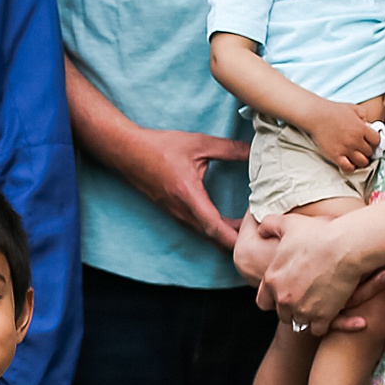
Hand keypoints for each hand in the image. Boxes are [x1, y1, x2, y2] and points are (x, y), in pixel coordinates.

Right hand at [120, 125, 248, 248]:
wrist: (126, 151)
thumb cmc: (160, 147)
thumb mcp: (198, 143)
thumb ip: (228, 148)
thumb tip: (254, 150)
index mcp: (188, 195)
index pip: (214, 227)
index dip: (234, 237)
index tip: (253, 238)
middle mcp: (180, 210)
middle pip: (212, 237)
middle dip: (234, 240)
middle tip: (257, 236)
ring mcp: (175, 213)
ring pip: (204, 234)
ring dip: (224, 235)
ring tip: (246, 231)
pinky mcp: (172, 212)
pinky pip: (196, 227)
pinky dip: (213, 229)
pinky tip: (225, 223)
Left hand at [254, 208, 375, 331]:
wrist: (345, 246)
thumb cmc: (318, 233)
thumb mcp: (288, 224)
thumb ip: (269, 226)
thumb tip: (260, 228)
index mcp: (271, 280)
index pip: (263, 302)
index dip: (274, 298)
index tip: (285, 293)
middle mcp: (283, 298)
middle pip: (282, 314)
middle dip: (291, 308)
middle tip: (304, 298)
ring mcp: (302, 310)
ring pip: (300, 323)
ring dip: (306, 316)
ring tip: (317, 305)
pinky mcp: (322, 317)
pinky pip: (318, 329)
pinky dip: (323, 323)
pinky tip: (329, 312)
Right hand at [306, 100, 384, 176]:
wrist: (315, 115)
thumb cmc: (333, 110)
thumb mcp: (353, 108)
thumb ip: (364, 115)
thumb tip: (368, 125)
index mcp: (362, 128)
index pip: (377, 140)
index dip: (374, 141)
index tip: (369, 141)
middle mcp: (356, 140)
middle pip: (369, 152)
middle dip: (366, 150)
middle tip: (360, 148)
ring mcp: (346, 149)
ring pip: (362, 162)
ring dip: (360, 160)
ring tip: (356, 157)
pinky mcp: (336, 156)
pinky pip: (348, 168)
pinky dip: (350, 167)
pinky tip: (348, 162)